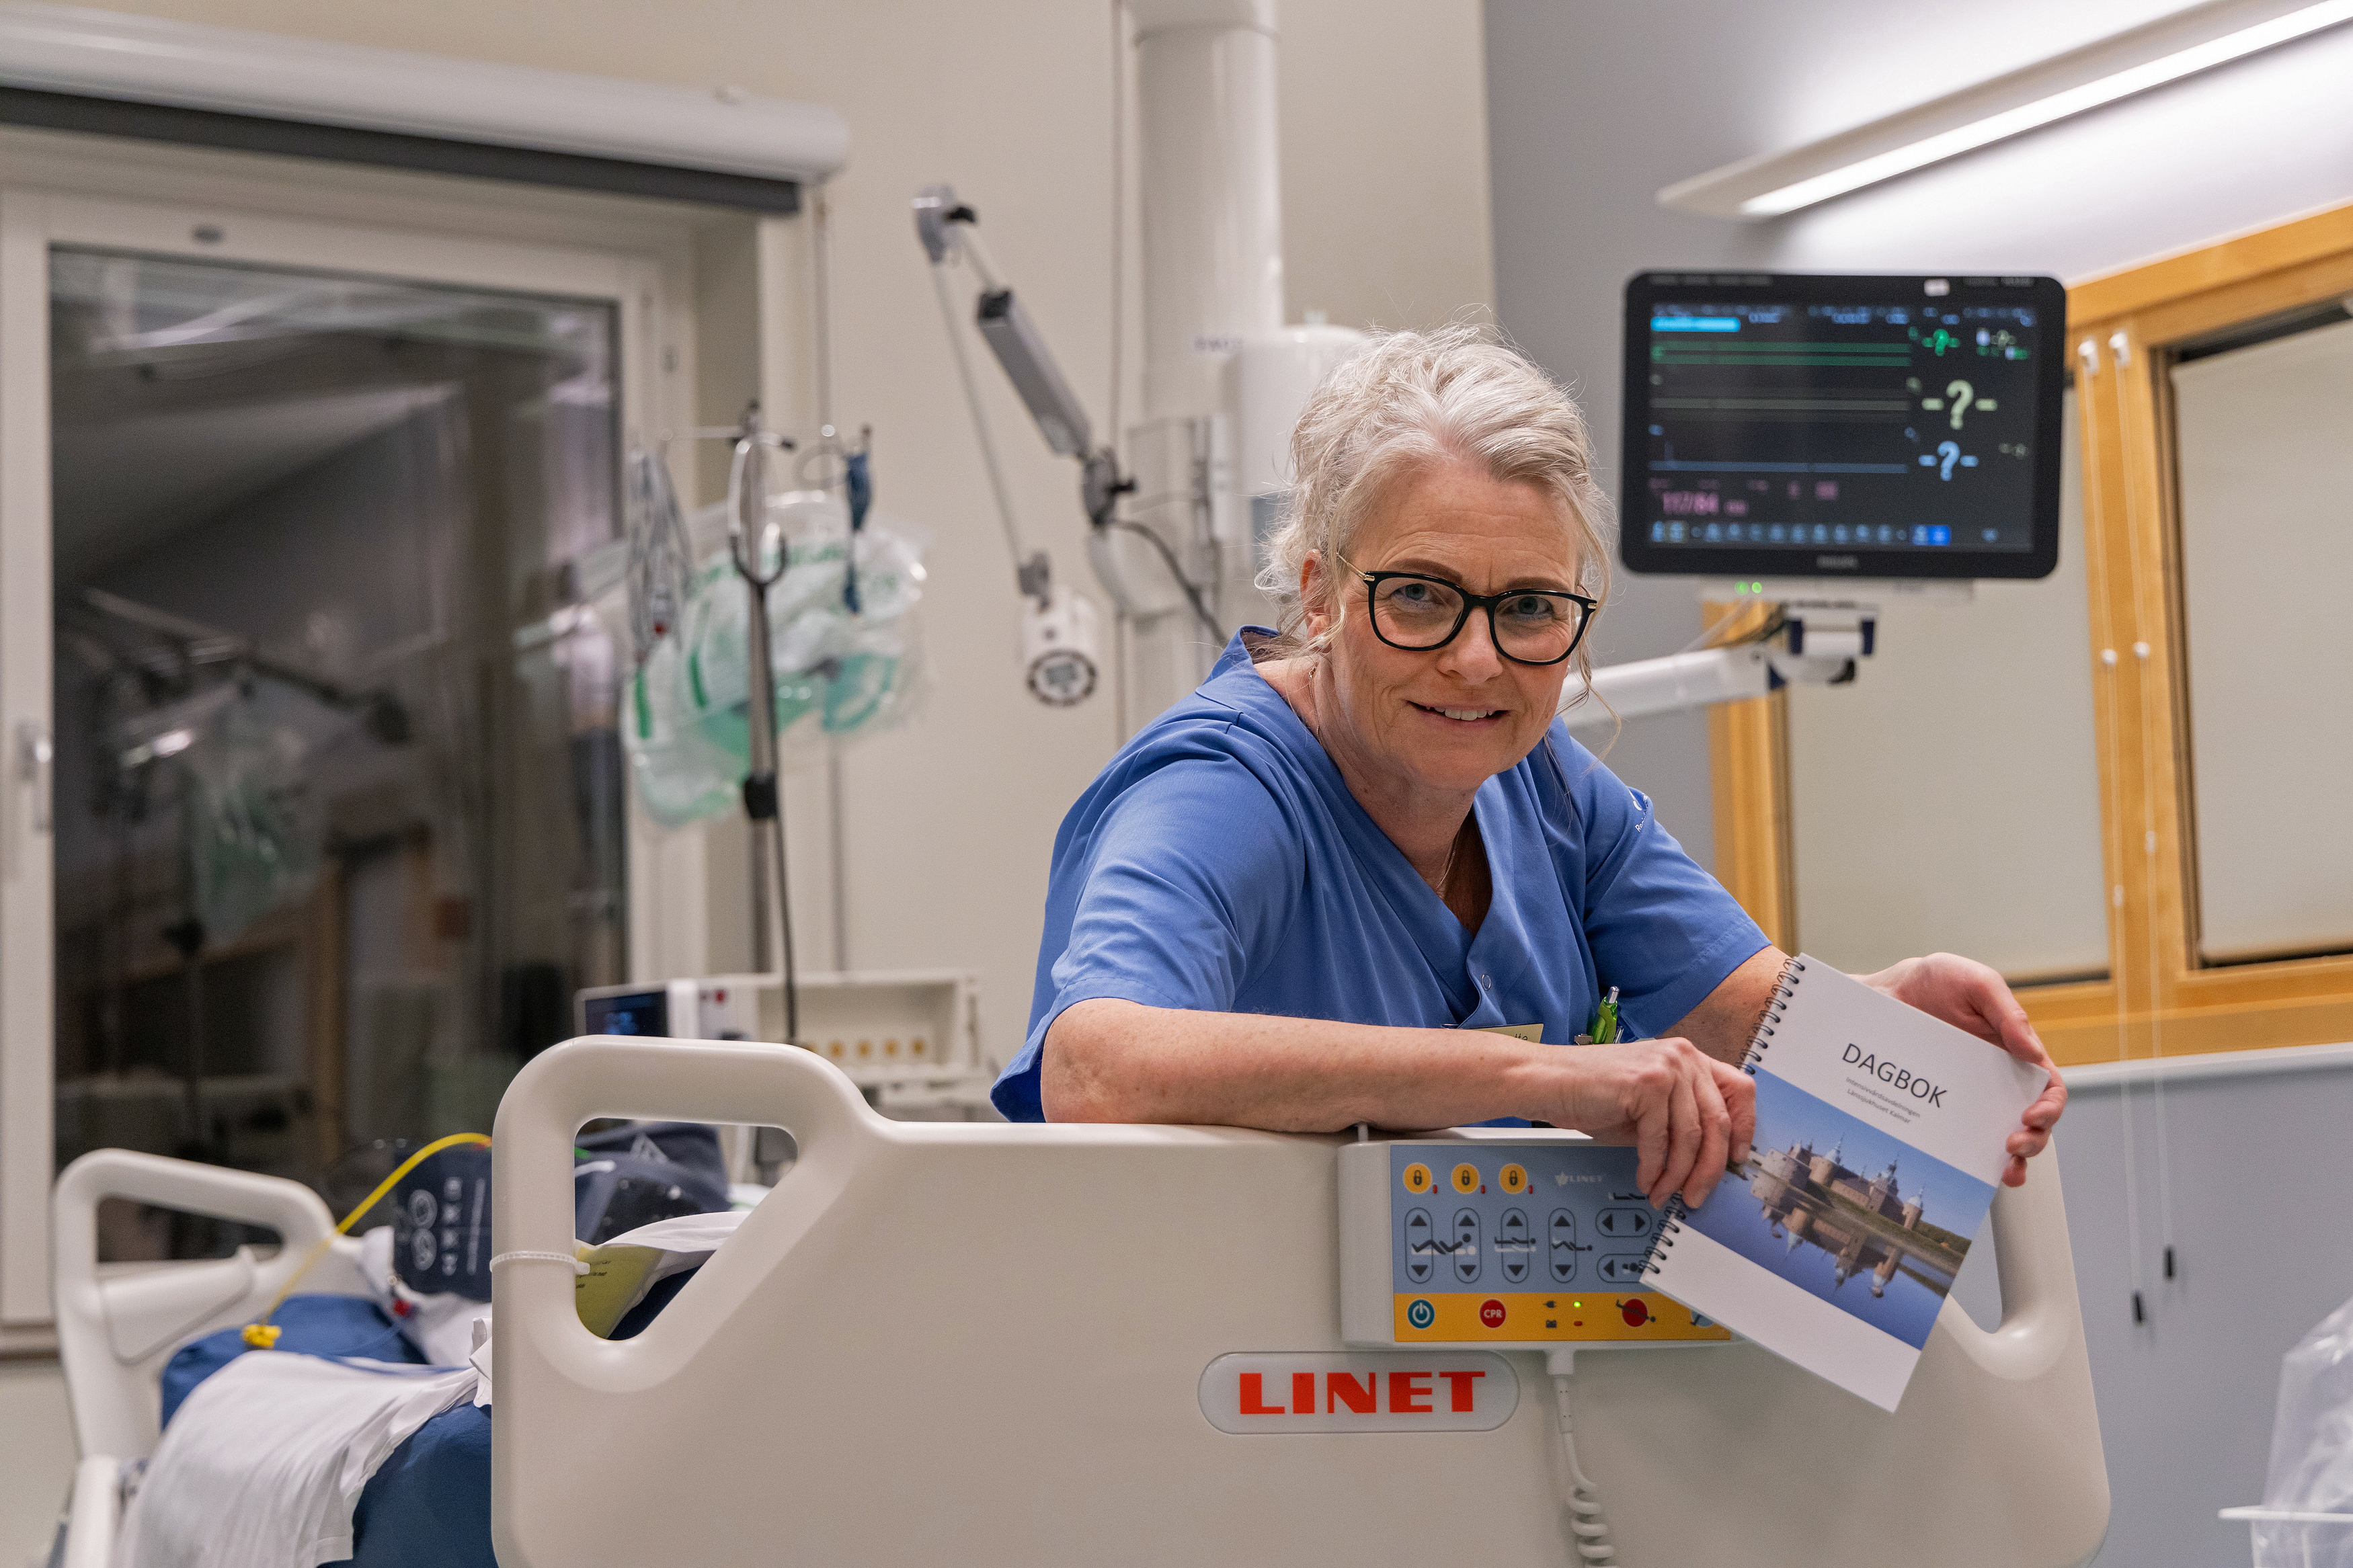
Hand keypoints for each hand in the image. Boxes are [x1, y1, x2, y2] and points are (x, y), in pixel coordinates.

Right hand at [1545, 1036, 1756, 1208]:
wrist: (1547, 1081)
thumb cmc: (1591, 1093)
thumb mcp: (1648, 1106)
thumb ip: (1680, 1122)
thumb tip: (1708, 1162)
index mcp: (1689, 1057)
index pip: (1740, 1090)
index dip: (1745, 1129)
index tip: (1734, 1160)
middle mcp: (1683, 1056)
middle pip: (1719, 1122)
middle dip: (1709, 1168)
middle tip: (1696, 1195)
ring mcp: (1666, 1067)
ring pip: (1691, 1137)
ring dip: (1678, 1175)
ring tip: (1664, 1192)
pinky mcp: (1647, 1084)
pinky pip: (1660, 1140)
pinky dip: (1653, 1167)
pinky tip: (1645, 1178)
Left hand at [1858, 953, 2066, 1186]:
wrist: (1885, 992)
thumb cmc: (1936, 981)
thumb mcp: (1976, 983)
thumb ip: (2008, 1012)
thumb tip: (2034, 1053)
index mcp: (2016, 1053)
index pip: (2048, 1088)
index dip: (2050, 1107)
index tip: (2031, 1117)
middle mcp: (1997, 1080)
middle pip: (2031, 1122)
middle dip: (2033, 1141)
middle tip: (2012, 1145)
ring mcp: (1967, 1096)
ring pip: (1997, 1138)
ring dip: (2009, 1162)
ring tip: (2002, 1170)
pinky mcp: (1938, 1104)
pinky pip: (1955, 1136)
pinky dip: (1966, 1158)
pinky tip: (1965, 1168)